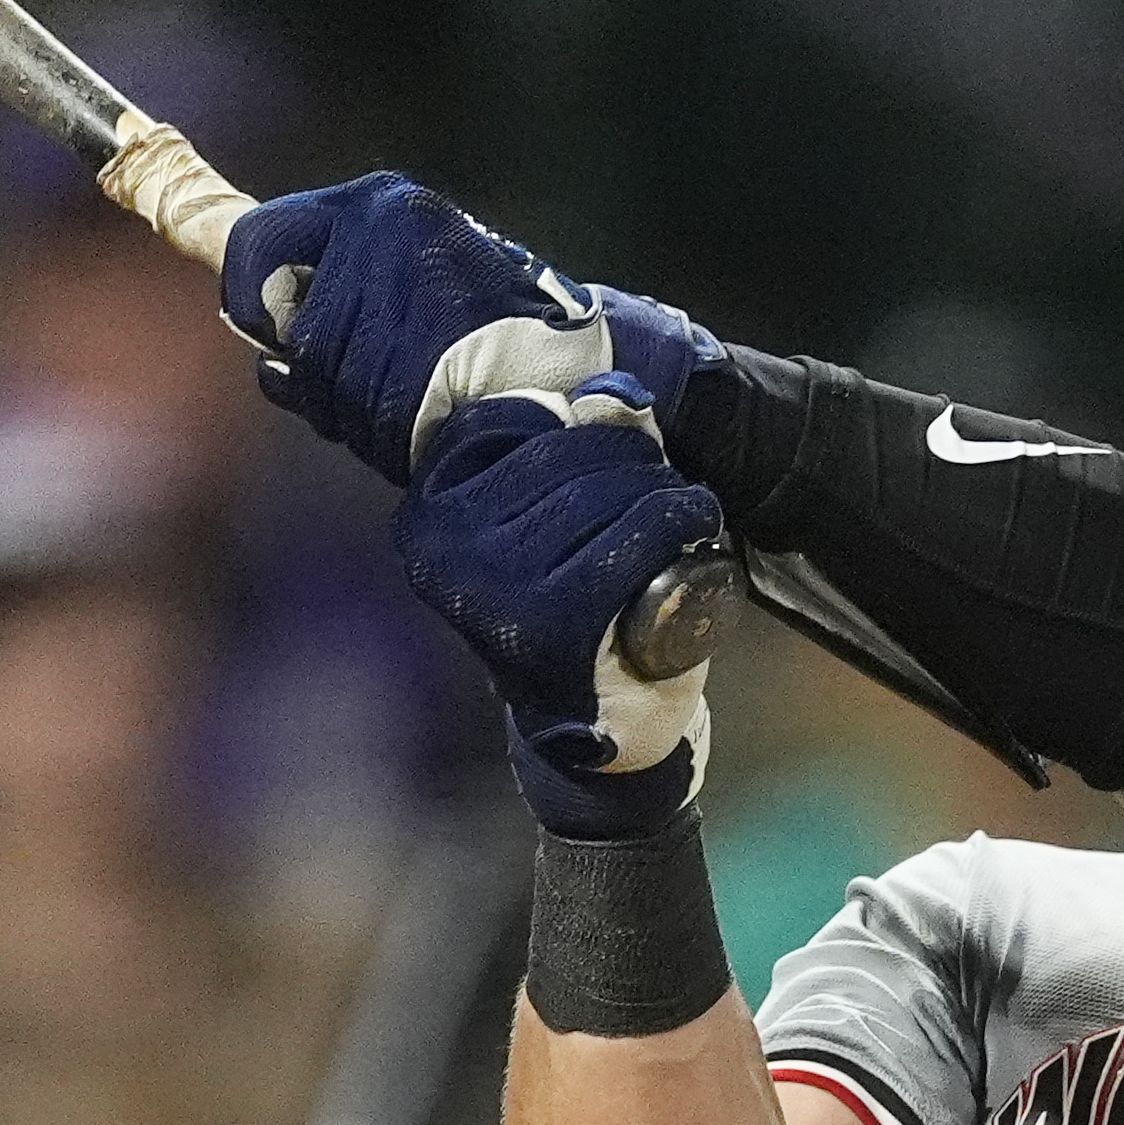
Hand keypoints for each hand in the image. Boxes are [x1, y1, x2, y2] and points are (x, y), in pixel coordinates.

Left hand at [217, 170, 715, 475]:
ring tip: (423, 399)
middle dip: (321, 373)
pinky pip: (357, 402)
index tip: (273, 328)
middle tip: (389, 381)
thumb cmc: (493, 339)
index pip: (256, 243)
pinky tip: (426, 416)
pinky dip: (378, 428)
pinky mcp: (425, 335)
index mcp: (378, 204)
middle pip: (291, 326)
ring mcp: (404, 279)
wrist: (575, 369)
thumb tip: (262, 362)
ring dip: (355, 408)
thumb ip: (335, 312)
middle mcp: (384, 226)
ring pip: (321, 371)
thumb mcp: (409, 296)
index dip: (252, 297)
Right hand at [404, 393, 724, 836]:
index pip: (505, 424)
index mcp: (428, 519)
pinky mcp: (550, 624)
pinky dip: (676, 520)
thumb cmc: (570, 614)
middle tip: (662, 478)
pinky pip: (630, 539)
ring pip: (599, 491)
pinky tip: (695, 522)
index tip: (613, 441)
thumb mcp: (537, 530)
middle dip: (627, 455)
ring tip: (684, 504)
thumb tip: (611, 396)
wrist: (594, 728)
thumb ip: (552, 460)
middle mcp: (446, 553)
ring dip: (659, 487)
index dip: (575, 423)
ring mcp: (493, 590)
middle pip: (559, 454)